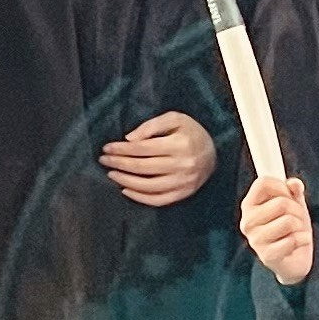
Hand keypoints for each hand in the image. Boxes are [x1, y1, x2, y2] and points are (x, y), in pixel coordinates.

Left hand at [100, 110, 216, 207]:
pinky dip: (139, 197)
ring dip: (125, 181)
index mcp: (179, 144)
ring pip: (148, 186)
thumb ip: (151, 126)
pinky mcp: (184, 193)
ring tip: (112, 174)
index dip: (121, 149)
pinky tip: (126, 190)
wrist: (214, 152)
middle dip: (119, 164)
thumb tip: (129, 139)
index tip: (107, 148)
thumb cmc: (191, 132)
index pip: (142, 148)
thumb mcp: (175, 119)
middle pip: (142, 167)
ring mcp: (183, 182)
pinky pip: (158, 200)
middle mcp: (182, 164)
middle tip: (104, 160)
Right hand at [240, 174, 313, 286]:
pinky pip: (293, 240)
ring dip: (301, 226)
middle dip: (297, 210)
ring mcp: (255, 240)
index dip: (281, 186)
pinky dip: (303, 239)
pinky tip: (298, 244)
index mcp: (249, 205)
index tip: (288, 195)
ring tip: (297, 232)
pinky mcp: (267, 256)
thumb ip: (294, 191)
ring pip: (289, 221)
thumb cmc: (291, 229)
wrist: (294, 260)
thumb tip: (294, 183)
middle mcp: (247, 222)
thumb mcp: (294, 204)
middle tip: (297, 219)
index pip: (263, 183)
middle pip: (281, 203)